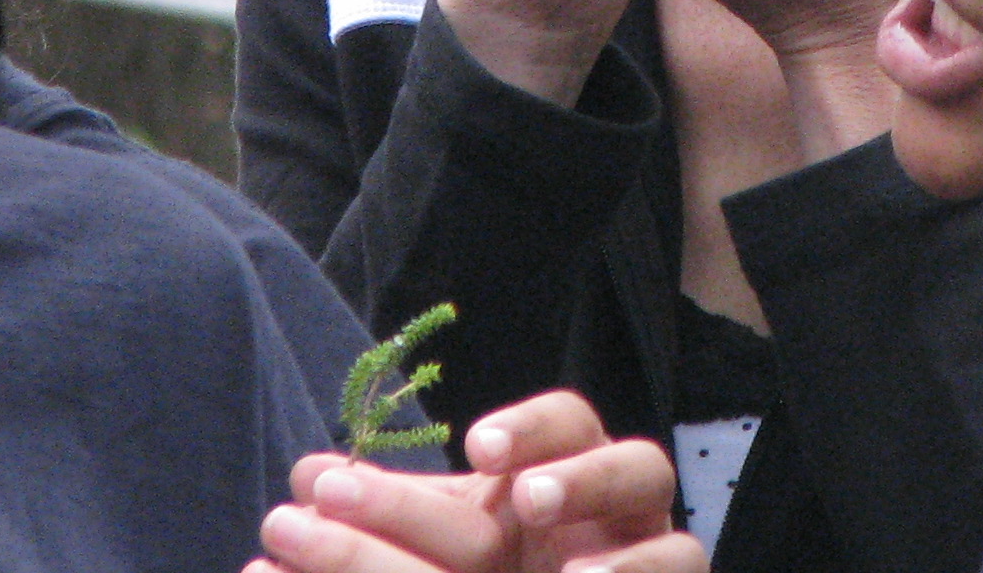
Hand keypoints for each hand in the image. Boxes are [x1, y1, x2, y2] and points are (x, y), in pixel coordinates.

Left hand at [253, 391, 706, 572]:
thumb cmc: (496, 569)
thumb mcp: (445, 541)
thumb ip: (394, 511)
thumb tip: (304, 475)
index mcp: (568, 476)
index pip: (569, 425)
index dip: (533, 429)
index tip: (477, 447)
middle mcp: (624, 520)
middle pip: (619, 472)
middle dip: (573, 482)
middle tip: (519, 500)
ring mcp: (650, 567)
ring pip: (678, 546)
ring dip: (617, 538)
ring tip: (563, 555)